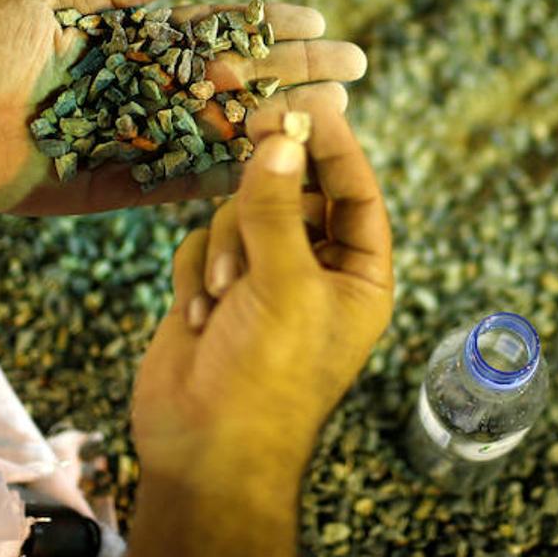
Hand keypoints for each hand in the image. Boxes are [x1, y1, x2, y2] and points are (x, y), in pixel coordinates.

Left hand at [0, 0, 366, 213]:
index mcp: (137, 39)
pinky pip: (188, 181)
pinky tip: (275, 174)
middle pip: (239, 78)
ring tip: (334, 120)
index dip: (267, 25)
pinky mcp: (127, 184)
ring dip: (278, 124)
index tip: (316, 22)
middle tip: (355, 71)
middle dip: (296, 73)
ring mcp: (145, 136)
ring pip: (226, 131)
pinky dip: (231, 178)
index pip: (217, 28)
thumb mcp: (35, 8)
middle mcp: (152, 86)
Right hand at [123, 108, 391, 556]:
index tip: (312, 103)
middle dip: (268, 191)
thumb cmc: (267, 378)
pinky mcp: (214, 290)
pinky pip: (203, 245)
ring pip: (242, 214)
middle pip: (295, 195)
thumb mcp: (284, 286)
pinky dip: (197, 272)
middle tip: (252, 131)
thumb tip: (281, 140)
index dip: (337, 149)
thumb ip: (276, 208)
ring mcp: (262, 281)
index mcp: (360, 278)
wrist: (205, 453)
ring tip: (223, 294)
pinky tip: (199, 315)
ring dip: (227, 247)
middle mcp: (316, 274)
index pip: (357, 195)